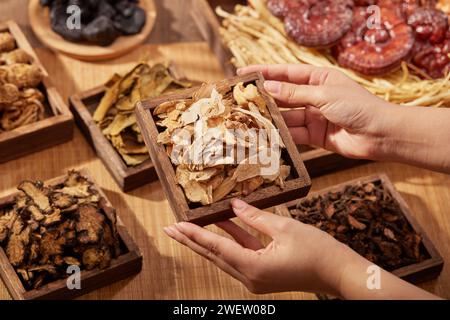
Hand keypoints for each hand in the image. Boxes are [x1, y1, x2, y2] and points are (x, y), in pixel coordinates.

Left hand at [164, 199, 438, 298]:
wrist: (339, 272)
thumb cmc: (316, 250)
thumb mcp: (284, 227)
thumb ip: (255, 216)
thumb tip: (234, 205)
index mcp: (253, 267)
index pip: (216, 247)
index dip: (194, 234)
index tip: (176, 224)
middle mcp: (250, 277)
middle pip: (213, 255)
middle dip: (191, 241)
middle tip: (170, 229)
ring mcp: (255, 277)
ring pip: (224, 256)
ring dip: (206, 242)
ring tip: (187, 229)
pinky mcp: (262, 273)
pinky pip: (239, 255)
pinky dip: (229, 242)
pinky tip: (221, 227)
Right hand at [238, 64, 392, 159]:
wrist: (380, 135)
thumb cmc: (357, 107)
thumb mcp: (323, 95)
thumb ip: (294, 94)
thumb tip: (268, 86)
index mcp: (319, 79)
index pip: (287, 73)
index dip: (266, 72)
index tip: (245, 73)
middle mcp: (315, 96)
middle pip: (284, 96)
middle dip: (265, 98)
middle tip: (243, 100)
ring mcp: (314, 116)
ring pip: (287, 116)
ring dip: (273, 119)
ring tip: (252, 120)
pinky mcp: (316, 135)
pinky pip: (295, 133)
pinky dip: (284, 135)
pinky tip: (269, 136)